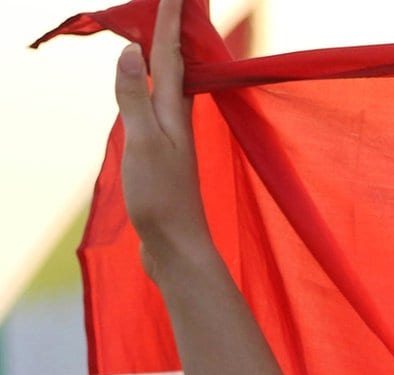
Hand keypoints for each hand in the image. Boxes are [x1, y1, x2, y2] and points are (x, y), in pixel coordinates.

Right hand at [111, 0, 213, 280]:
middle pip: (176, 66)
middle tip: (174, 3)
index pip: (172, 56)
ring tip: (163, 37)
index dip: (171, 21)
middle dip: (173, 33)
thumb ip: (135, 98)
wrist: (179, 249)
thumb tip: (132, 52)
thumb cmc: (163, 199)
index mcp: (173, 113)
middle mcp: (178, 121)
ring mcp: (174, 140)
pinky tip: (151, 94)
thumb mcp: (145, 143)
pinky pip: (160, 109)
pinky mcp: (166, 157)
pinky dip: (154, 89)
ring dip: (166, 59)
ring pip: (170, 88)